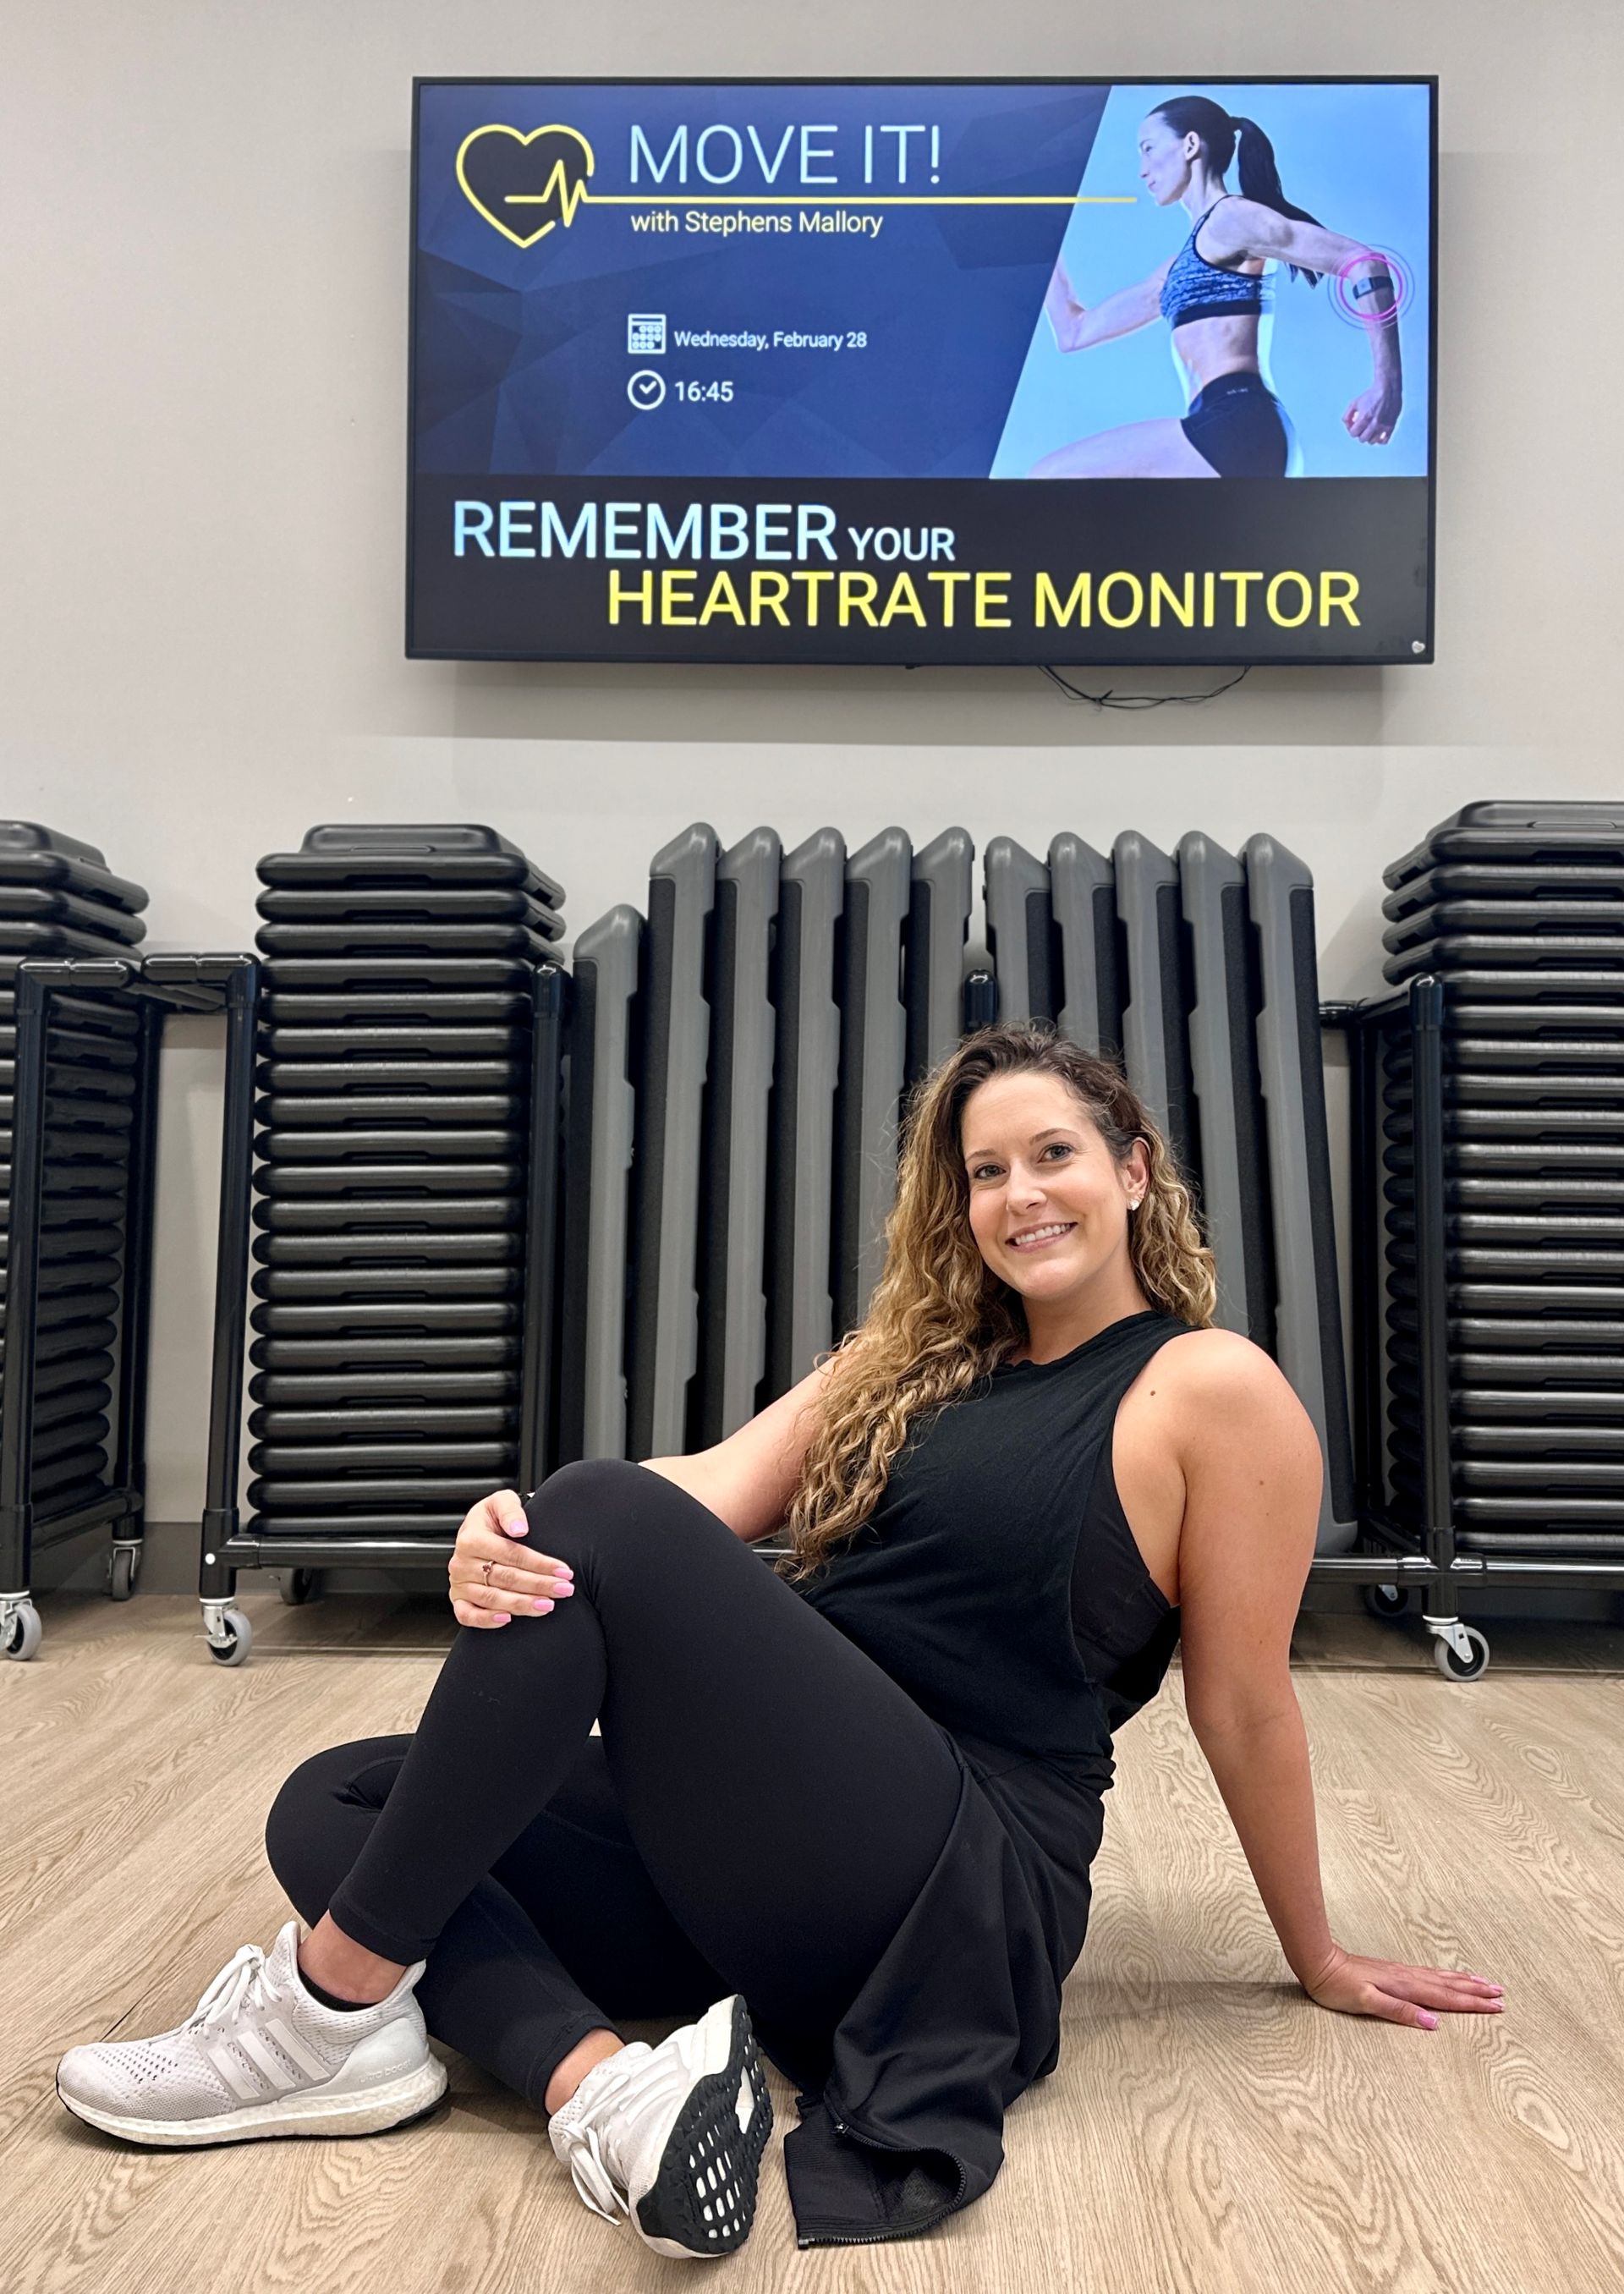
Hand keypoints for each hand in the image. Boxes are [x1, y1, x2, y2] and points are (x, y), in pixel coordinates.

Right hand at [448, 1487, 576, 1628]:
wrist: (476, 1531)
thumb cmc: (492, 1518)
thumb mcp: (501, 1502)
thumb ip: (511, 1510)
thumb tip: (519, 1528)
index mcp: (472, 1538)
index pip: (511, 1554)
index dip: (539, 1564)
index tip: (563, 1571)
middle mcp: (463, 1563)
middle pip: (505, 1578)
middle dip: (538, 1585)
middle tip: (563, 1590)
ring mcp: (459, 1583)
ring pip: (491, 1599)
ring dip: (522, 1604)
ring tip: (547, 1605)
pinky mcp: (458, 1599)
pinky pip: (467, 1615)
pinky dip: (486, 1620)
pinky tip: (508, 1619)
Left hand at [1298, 1942, 1504, 2029]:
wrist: (1320, 1963)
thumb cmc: (1339, 1987)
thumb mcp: (1367, 2002)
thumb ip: (1400, 2011)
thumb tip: (1434, 2023)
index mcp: (1406, 1987)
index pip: (1446, 1998)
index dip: (1472, 2004)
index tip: (1496, 2006)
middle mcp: (1408, 1977)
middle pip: (1450, 1985)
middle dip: (1476, 1991)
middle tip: (1501, 1994)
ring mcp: (1402, 1973)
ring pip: (1442, 1977)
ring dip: (1465, 1981)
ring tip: (1485, 1982)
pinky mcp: (1394, 1972)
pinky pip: (1429, 1973)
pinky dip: (1446, 1976)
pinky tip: (1448, 1977)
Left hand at [1343, 384, 1400, 444]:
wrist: (1388, 388)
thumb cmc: (1370, 395)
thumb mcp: (1354, 403)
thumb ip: (1347, 416)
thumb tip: (1347, 426)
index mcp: (1364, 418)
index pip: (1353, 434)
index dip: (1352, 430)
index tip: (1355, 425)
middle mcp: (1374, 424)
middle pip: (1362, 439)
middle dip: (1360, 433)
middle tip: (1363, 427)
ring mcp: (1383, 426)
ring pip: (1372, 441)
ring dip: (1370, 436)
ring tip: (1371, 429)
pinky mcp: (1391, 426)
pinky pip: (1384, 441)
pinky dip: (1380, 439)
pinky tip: (1378, 433)